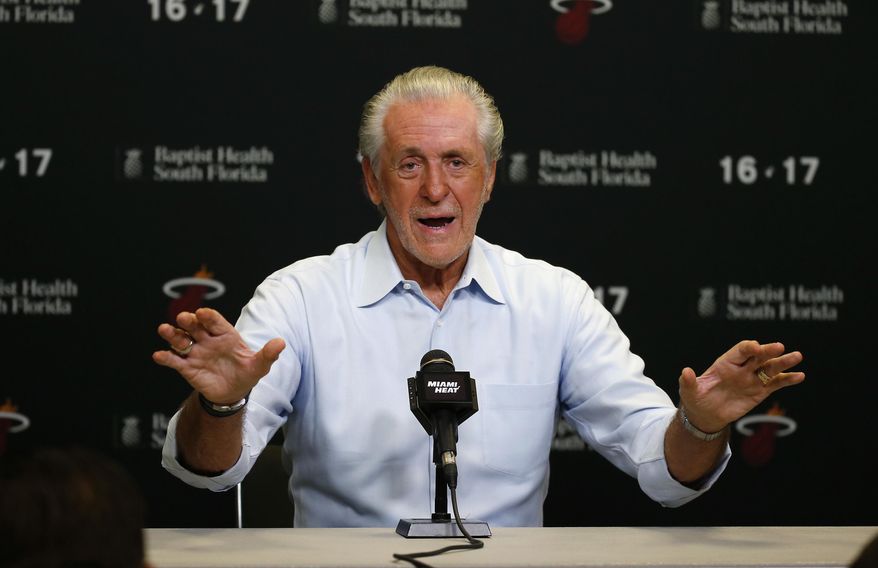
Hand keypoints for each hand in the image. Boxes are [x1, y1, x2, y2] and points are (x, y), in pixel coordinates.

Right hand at [152, 307, 285, 402]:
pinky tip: (159, 356)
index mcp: (225, 334)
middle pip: (195, 326)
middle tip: (184, 318)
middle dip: (188, 321)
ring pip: (180, 339)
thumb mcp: (260, 365)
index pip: (215, 321)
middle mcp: (207, 340)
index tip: (202, 313)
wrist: (233, 393)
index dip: (208, 316)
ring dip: (172, 334)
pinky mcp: (186, 367)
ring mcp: (196, 352)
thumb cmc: (246, 373)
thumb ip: (268, 354)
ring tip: (164, 330)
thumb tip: (281, 343)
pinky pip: (174, 360)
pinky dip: (165, 357)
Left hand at [678, 340, 803, 432]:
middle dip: (768, 351)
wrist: (705, 415)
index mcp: (725, 363)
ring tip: (797, 356)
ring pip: (770, 368)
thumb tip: (685, 372)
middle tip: (779, 347)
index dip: (747, 348)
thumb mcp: (689, 391)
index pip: (739, 351)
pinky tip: (799, 376)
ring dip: (783, 362)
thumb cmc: (696, 399)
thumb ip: (688, 382)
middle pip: (757, 356)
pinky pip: (776, 384)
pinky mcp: (760, 391)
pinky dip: (787, 379)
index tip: (755, 347)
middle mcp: (741, 368)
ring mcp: (752, 379)